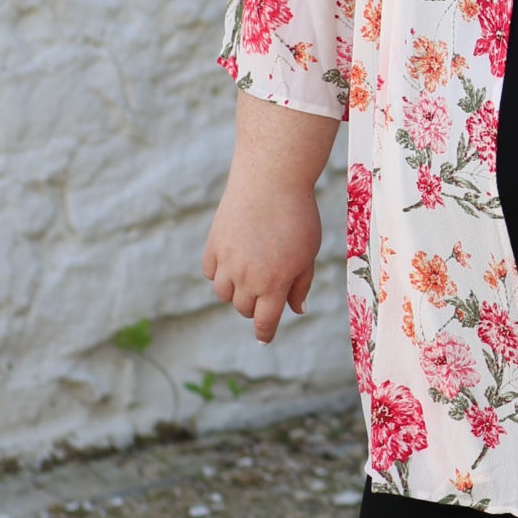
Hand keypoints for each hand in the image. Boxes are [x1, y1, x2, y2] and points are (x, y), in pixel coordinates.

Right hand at [202, 171, 321, 343]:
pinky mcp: (212, 245)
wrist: (271, 180)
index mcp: (274, 284)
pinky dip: (219, 273)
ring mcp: (226, 262)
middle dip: (255, 306)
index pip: (265, 322)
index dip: (265, 333)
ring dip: (235, 291)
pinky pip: (210, 272)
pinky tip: (233, 260)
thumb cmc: (298, 217)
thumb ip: (301, 284)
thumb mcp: (308, 253)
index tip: (265, 337)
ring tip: (249, 275)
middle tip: (266, 291)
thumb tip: (297, 310)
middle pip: (243, 308)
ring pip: (223, 294)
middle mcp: (246, 278)